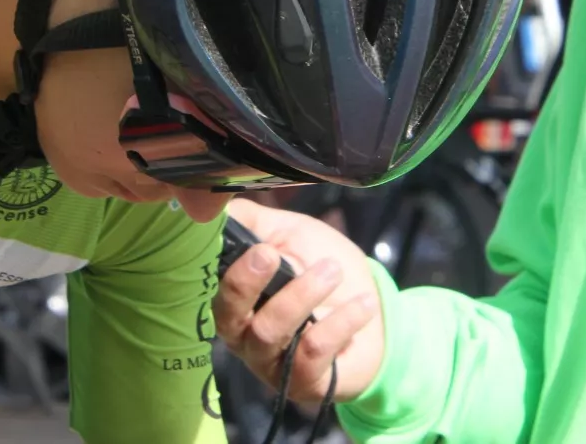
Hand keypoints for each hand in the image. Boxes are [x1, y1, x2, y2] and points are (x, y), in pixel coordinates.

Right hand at [213, 198, 383, 404]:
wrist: (372, 309)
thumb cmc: (321, 266)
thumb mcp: (290, 232)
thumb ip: (254, 220)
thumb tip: (217, 204)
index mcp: (234, 295)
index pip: (213, 283)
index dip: (225, 266)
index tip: (252, 243)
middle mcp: (242, 332)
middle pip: (228, 315)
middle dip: (245, 282)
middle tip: (273, 254)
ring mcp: (270, 361)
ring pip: (268, 332)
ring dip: (300, 295)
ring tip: (332, 271)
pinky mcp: (302, 381)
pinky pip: (311, 353)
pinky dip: (339, 322)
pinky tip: (362, 302)